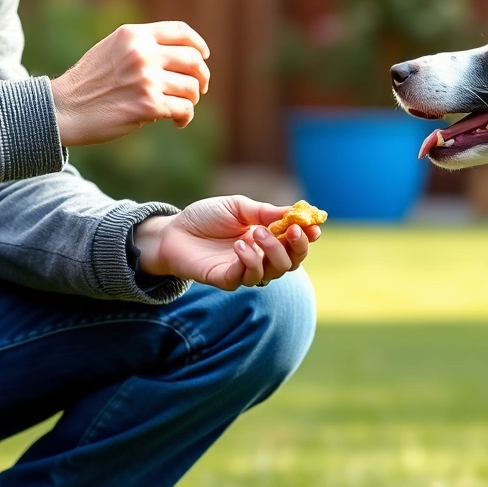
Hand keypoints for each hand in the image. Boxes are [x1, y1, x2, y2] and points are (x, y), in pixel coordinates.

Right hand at [51, 22, 211, 147]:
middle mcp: (142, 53)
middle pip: (193, 60)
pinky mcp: (148, 106)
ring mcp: (146, 79)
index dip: (198, 44)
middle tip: (200, 87)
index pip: (180, 32)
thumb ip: (139, 46)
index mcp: (133, 35)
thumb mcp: (111, 49)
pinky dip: (184, 117)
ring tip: (181, 106)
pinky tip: (177, 122)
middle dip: (202, 76)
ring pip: (192, 87)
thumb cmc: (87, 82)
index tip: (203, 56)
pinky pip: (183, 109)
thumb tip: (177, 53)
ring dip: (192, 99)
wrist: (64, 108)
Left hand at [134, 196, 321, 290]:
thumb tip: (297, 212)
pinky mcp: (226, 280)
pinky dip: (249, 262)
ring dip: (271, 252)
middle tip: (290, 231)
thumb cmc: (206, 217)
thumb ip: (265, 212)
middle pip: (291, 262)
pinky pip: (247, 278)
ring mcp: (243, 270)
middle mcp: (260, 257)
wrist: (173, 230)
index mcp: (266, 238)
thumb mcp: (238, 206)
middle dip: (296, 247)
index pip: (295, 244)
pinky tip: (240, 246)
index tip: (314, 226)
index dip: (307, 237)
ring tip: (256, 233)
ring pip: (273, 272)